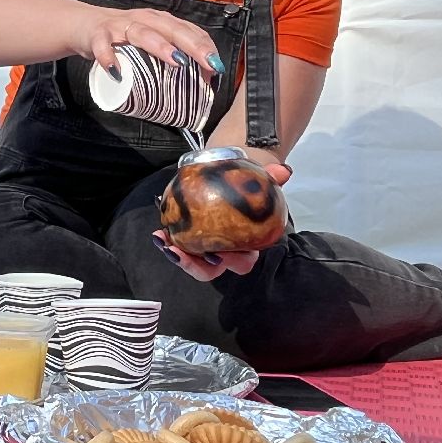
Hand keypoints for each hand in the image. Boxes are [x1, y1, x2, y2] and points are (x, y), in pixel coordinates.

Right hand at [73, 3, 224, 80]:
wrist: (84, 25)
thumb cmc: (123, 38)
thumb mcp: (149, 42)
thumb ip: (168, 57)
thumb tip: (198, 83)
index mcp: (160, 21)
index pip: (188, 30)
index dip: (205, 46)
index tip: (217, 66)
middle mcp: (144, 19)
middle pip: (172, 29)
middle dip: (193, 45)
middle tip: (209, 63)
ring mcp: (120, 26)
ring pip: (142, 33)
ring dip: (160, 46)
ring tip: (175, 61)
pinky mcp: (98, 35)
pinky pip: (103, 46)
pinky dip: (108, 57)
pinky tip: (116, 72)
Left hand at [151, 162, 291, 280]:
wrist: (231, 179)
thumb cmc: (247, 186)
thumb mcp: (260, 180)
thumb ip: (273, 177)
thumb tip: (284, 172)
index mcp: (247, 246)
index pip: (242, 261)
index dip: (232, 262)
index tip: (219, 254)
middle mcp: (226, 253)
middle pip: (212, 270)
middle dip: (195, 266)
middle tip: (179, 253)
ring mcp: (206, 249)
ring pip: (192, 262)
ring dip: (176, 255)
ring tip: (163, 241)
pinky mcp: (190, 241)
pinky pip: (179, 246)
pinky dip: (168, 241)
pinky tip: (158, 234)